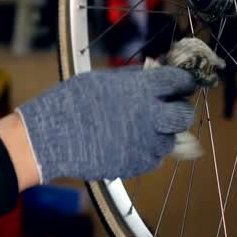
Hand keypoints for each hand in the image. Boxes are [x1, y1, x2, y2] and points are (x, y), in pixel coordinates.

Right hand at [14, 66, 196, 182]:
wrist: (51, 137)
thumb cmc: (72, 102)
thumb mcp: (102, 79)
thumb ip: (132, 78)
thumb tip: (153, 72)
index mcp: (142, 89)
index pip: (178, 80)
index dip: (182, 81)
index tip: (181, 83)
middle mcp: (151, 116)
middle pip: (185, 114)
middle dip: (179, 110)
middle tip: (167, 108)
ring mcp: (146, 143)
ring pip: (170, 139)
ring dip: (161, 133)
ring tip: (139, 128)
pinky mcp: (138, 164)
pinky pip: (153, 157)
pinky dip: (146, 150)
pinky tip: (127, 142)